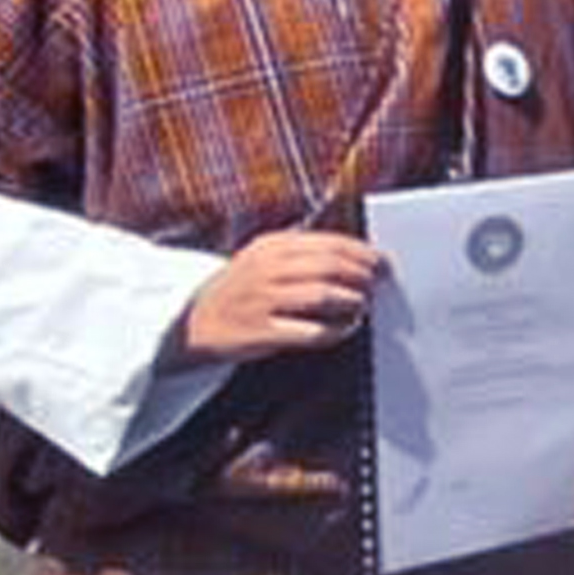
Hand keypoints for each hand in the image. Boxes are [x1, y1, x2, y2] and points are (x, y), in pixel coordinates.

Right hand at [169, 231, 380, 363]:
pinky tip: (345, 329)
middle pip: (331, 267)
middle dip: (363, 276)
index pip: (329, 243)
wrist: (191, 322)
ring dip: (353, 301)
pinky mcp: (262, 331)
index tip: (383, 263)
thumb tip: (360, 258)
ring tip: (362, 306)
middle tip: (377, 286)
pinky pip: (311, 331)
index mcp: (270, 246)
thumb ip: (304, 255)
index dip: (363, 252)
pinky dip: (336, 331)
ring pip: (324, 295)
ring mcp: (262, 300)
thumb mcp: (263, 260)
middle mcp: (266, 269)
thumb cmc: (241, 291)